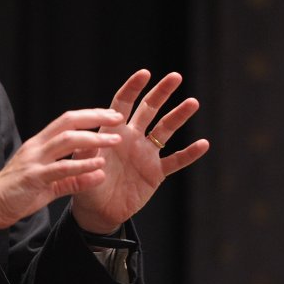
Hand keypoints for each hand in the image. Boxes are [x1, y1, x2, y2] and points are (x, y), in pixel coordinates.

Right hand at [0, 108, 125, 234]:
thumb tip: (100, 173)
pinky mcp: (33, 177)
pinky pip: (61, 168)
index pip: (67, 120)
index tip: (110, 115)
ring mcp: (34, 160)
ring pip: (67, 140)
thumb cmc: (17, 193)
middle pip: (68, 122)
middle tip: (118, 119)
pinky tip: (98, 165)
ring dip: (94, 139)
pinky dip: (82, 165)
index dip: (89, 115)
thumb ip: (73, 178)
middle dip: (95, 117)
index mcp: (39, 144)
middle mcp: (36, 146)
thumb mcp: (49, 184)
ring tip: (114, 140)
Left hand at [70, 70, 208, 233]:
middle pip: (149, 109)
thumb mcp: (80, 166)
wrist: (98, 210)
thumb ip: (85, 152)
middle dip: (161, 92)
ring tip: (192, 102)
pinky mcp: (156, 173)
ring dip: (179, 116)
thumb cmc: (85, 184)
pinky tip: (203, 143)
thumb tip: (87, 140)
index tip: (144, 73)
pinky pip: (175, 160)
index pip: (123, 104)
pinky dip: (189, 154)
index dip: (133, 88)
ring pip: (165, 130)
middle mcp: (132, 138)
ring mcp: (146, 154)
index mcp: (113, 132)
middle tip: (176, 76)